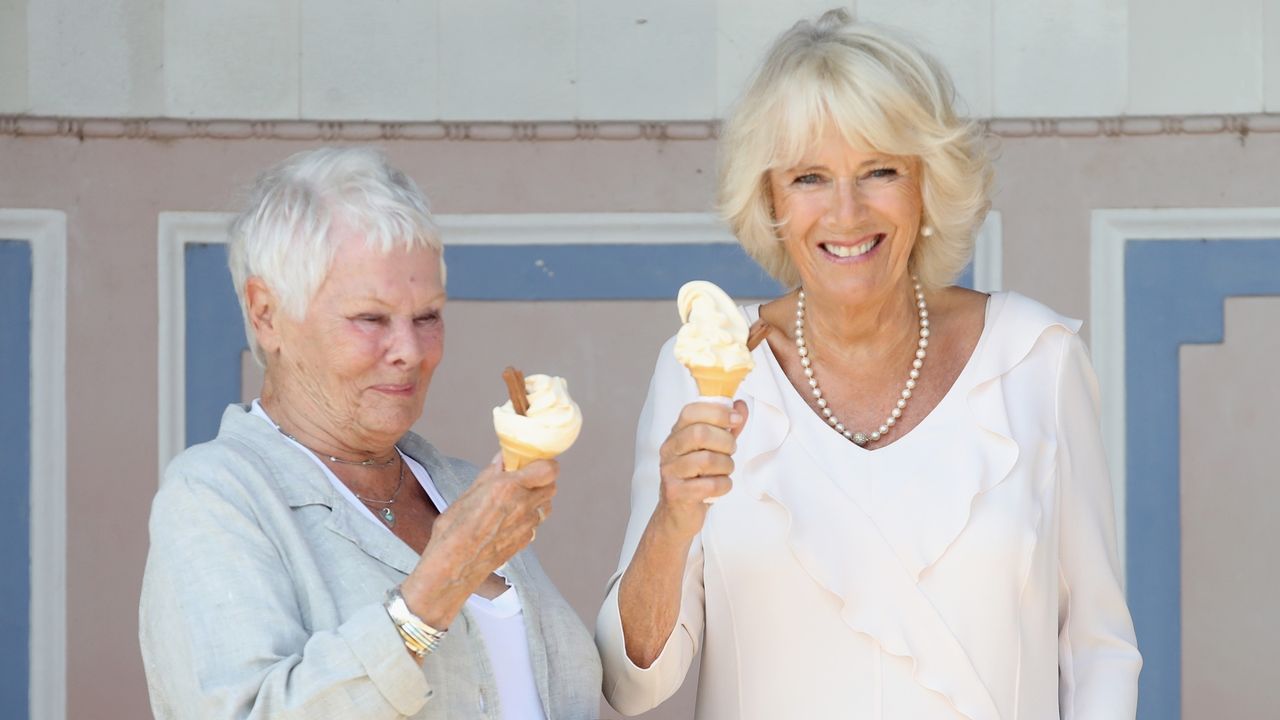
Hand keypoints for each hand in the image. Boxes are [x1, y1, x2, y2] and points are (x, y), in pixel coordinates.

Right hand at [401, 456, 555, 624]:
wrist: (454, 566)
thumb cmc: (454, 529)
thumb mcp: (468, 494)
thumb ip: (490, 475)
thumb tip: (503, 459)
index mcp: (509, 487)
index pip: (548, 469)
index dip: (545, 464)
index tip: (534, 463)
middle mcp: (523, 505)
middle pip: (552, 486)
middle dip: (541, 481)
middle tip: (525, 481)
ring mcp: (527, 525)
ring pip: (546, 506)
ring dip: (537, 501)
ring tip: (516, 502)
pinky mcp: (526, 541)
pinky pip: (536, 524)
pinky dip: (528, 519)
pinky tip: (509, 522)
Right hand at [653, 399, 747, 540]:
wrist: (677, 515)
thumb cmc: (697, 478)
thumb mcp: (711, 448)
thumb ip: (726, 427)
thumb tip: (740, 406)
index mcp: (676, 434)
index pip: (691, 411)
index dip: (718, 412)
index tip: (736, 420)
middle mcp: (669, 450)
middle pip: (700, 433)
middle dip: (726, 442)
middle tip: (731, 452)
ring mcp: (670, 471)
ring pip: (707, 460)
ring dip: (726, 466)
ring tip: (724, 472)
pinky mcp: (676, 493)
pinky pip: (710, 485)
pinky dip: (723, 486)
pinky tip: (719, 488)